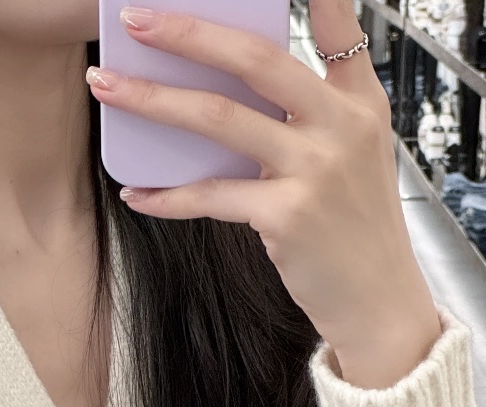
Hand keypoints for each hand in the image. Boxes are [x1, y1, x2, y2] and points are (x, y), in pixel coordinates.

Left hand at [86, 0, 442, 387]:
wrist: (378, 300)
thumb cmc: (353, 230)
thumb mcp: (351, 159)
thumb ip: (307, 119)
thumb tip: (229, 94)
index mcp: (359, 103)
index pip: (339, 27)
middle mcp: (340, 126)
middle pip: (254, 60)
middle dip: (188, 33)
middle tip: (137, 20)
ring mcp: (313, 169)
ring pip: (218, 119)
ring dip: (153, 100)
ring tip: (108, 87)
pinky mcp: (286, 216)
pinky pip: (211, 195)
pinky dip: (167, 196)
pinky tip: (137, 192)